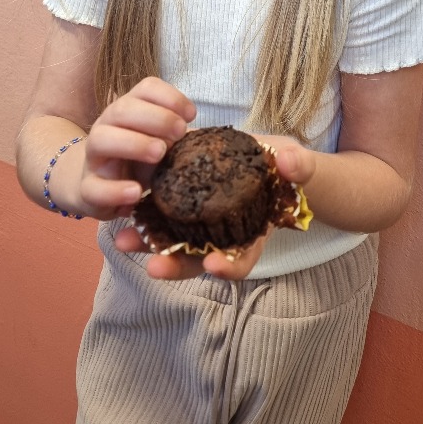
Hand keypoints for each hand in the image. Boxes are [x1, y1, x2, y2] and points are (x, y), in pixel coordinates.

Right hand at [80, 77, 195, 219]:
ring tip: (160, 154)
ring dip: (134, 143)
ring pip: (102, 139)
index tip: (191, 115)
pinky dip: (116, 189)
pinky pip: (93, 187)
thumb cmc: (139, 159)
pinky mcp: (87, 188)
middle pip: (123, 108)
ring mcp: (94, 157)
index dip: (170, 97)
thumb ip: (176, 136)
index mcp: (129, 109)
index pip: (146, 88)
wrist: (99, 187)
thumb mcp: (160, 142)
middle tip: (179, 133)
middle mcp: (107, 126)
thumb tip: (209, 139)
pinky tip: (137, 192)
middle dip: (156, 118)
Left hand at [113, 133, 314, 281]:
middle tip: (154, 266)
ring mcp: (202, 221)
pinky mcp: (186, 201)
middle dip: (176, 264)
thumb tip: (288, 162)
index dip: (229, 267)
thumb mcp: (297, 164)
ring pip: (174, 240)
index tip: (214, 265)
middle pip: (198, 259)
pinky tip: (126, 211)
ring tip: (124, 240)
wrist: (268, 157)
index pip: (242, 259)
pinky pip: (162, 214)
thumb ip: (298, 166)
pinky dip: (145, 216)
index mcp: (253, 234)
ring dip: (149, 243)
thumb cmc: (286, 167)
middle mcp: (224, 235)